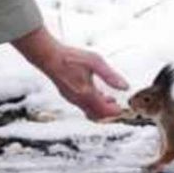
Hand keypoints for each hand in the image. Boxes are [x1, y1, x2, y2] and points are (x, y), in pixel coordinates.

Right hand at [11, 26, 129, 120]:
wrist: (48, 56)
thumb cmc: (71, 57)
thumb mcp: (96, 62)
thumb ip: (111, 76)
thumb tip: (125, 87)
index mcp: (87, 94)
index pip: (105, 112)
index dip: (116, 112)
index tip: (122, 107)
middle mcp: (78, 100)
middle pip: (97, 116)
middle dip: (108, 113)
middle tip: (116, 105)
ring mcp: (71, 99)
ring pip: (88, 112)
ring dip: (100, 108)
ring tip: (108, 98)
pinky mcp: (67, 95)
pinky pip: (82, 106)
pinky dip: (91, 104)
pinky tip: (94, 92)